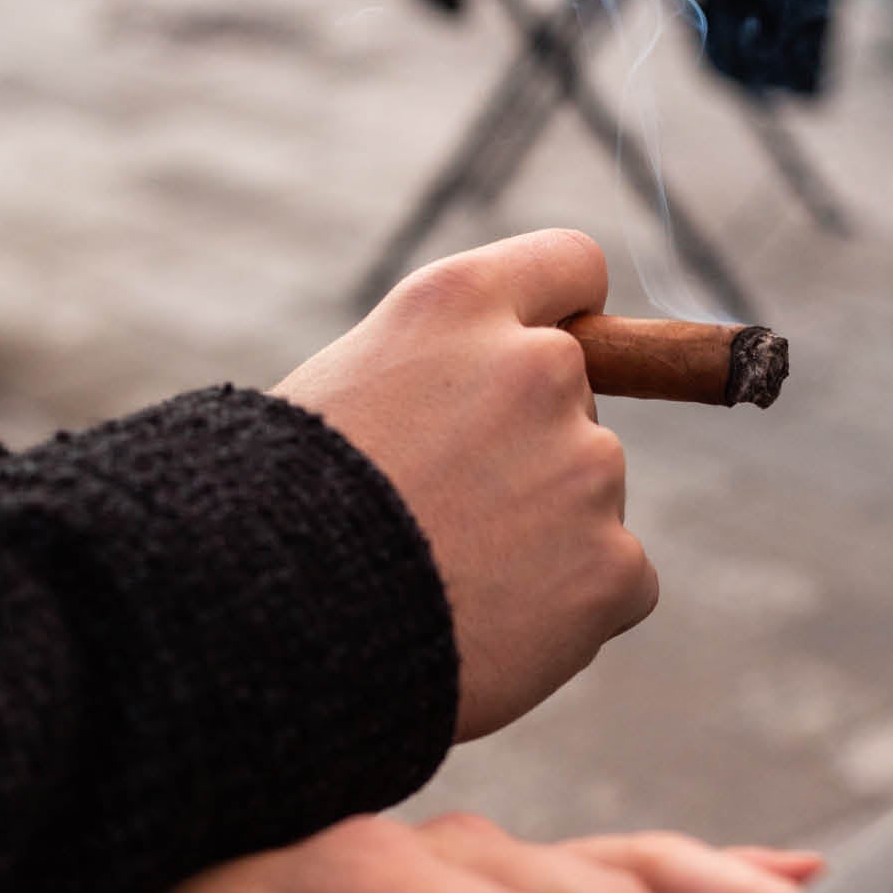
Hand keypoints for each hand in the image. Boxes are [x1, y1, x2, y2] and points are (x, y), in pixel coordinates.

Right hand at [276, 229, 659, 739]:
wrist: (273, 627)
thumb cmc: (279, 513)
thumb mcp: (343, 390)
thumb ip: (437, 373)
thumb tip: (495, 408)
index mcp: (457, 306)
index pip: (568, 266)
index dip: (561, 311)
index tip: (546, 348)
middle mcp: (539, 367)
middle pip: (576, 399)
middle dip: (529, 449)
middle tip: (444, 515)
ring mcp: (587, 466)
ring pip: (590, 497)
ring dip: (544, 534)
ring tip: (450, 580)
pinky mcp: (612, 564)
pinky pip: (619, 582)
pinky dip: (570, 611)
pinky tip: (492, 627)